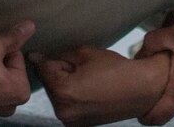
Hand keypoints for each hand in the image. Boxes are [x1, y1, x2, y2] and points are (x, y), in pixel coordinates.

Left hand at [32, 46, 169, 126]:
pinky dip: (71, 95)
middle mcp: (63, 111)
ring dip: (64, 83)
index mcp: (63, 92)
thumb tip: (33, 57)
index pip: (43, 67)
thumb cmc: (114, 69)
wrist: (140, 90)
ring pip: (55, 93)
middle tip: (83, 68)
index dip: (55, 57)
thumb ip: (57, 55)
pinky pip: (65, 104)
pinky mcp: (77, 125)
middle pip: (48, 82)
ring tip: (88, 79)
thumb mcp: (84, 53)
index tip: (67, 56)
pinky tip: (88, 90)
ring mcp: (70, 121)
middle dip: (59, 71)